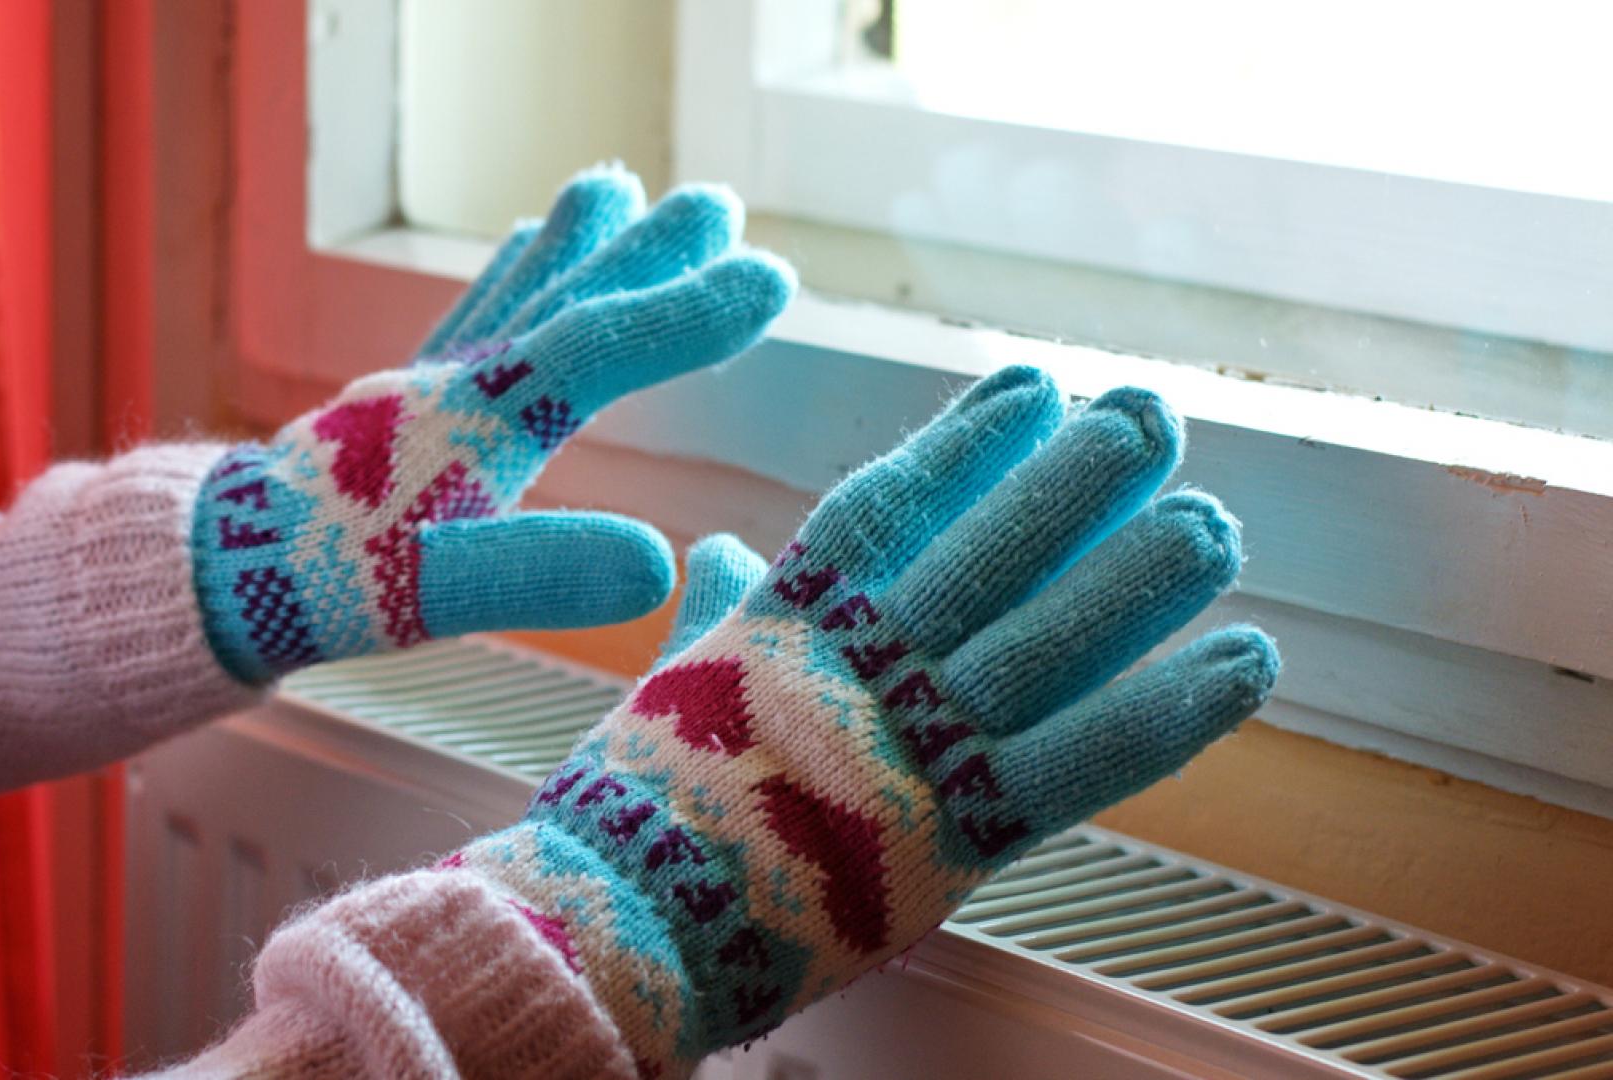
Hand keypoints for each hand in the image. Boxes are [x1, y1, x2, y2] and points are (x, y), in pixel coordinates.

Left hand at [191, 167, 794, 681]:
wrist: (218, 569)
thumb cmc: (327, 582)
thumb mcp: (437, 594)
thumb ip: (540, 572)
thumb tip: (657, 563)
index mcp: (481, 423)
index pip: (601, 348)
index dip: (687, 312)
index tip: (770, 275)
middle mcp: (458, 384)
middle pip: (569, 302)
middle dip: (649, 258)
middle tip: (717, 205)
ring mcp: (427, 384)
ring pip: (519, 297)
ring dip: (577, 248)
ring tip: (615, 190)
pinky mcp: (402, 400)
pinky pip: (473, 316)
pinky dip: (513, 277)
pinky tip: (526, 256)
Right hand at [453, 366, 1280, 1073]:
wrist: (620, 922)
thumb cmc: (635, 804)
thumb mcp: (671, 681)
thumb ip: (721, 609)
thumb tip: (721, 550)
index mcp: (782, 621)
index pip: (885, 508)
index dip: (964, 443)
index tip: (1031, 386)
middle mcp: (855, 667)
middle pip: (986, 556)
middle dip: (1074, 483)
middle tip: (1151, 416)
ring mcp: (907, 748)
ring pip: (1045, 645)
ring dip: (1138, 581)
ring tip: (1214, 520)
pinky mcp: (956, 835)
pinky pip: (1082, 761)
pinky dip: (1171, 711)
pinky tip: (1244, 659)